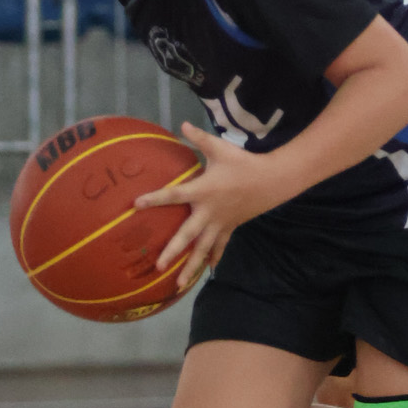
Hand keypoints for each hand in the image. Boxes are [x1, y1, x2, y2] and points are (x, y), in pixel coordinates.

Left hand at [134, 122, 278, 291]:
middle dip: (173, 251)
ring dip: (191, 267)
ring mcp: (220, 223)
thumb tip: (182, 124)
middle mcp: (209, 212)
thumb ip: (199, 138)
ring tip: (178, 284)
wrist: (272, 180)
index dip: (155, 199)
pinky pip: (219, 247)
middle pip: (188, 235)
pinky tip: (206, 273)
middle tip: (158, 266)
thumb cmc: (243, 163)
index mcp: (203, 190)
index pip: (174, 195)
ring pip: (203, 249)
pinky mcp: (230, 228)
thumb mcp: (220, 149)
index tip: (135, 204)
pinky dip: (213, 259)